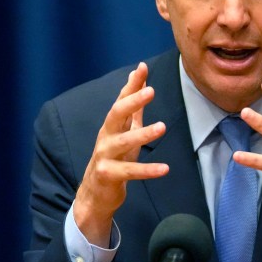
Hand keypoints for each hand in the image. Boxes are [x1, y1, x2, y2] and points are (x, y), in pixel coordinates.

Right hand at [74, 62, 168, 246]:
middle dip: (132, 102)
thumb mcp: (125, 131)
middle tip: (150, 91)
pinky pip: (130, 172)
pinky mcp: (109, 175)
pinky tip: (165, 169)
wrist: (96, 193)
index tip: (142, 68)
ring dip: (142, 134)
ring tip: (162, 127)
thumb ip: (133, 107)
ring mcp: (105, 156)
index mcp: (111, 125)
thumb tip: (140, 78)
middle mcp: (106, 137)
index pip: (120, 100)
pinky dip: (147, 170)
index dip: (131, 85)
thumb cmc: (115, 157)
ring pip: (122, 142)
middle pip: (115, 115)